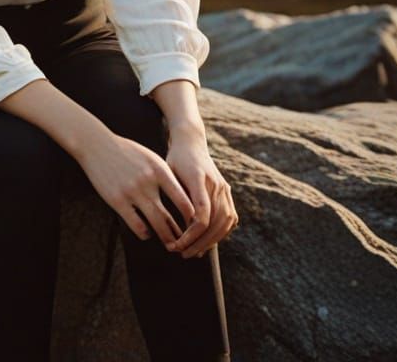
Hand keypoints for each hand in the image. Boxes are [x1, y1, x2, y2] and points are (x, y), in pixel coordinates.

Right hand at [77, 132, 196, 245]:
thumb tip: (181, 196)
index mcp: (159, 169)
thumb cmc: (126, 151)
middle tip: (185, 243)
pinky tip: (146, 234)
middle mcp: (148, 181)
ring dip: (165, 237)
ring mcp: (132, 191)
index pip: (183, 199)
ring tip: (171, 245)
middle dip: (180, 234)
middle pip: (170, 216)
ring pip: (155, 223)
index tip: (195, 227)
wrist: (97, 144)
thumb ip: (165, 175)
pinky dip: (144, 233)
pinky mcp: (117, 200)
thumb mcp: (150, 158)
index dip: (191, 217)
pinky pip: (136, 224)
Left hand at [163, 129, 237, 258]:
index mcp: (198, 178)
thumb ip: (175, 197)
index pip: (202, 212)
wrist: (191, 142)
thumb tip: (178, 227)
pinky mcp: (227, 192)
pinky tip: (208, 243)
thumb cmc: (175, 159)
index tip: (177, 244)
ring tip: (195, 253)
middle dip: (199, 243)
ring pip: (224, 223)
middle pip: (215, 222)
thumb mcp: (168, 174)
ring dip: (210, 242)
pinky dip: (221, 233)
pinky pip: (229, 218)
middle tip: (183, 254)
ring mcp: (224, 188)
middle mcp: (216, 184)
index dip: (192, 233)